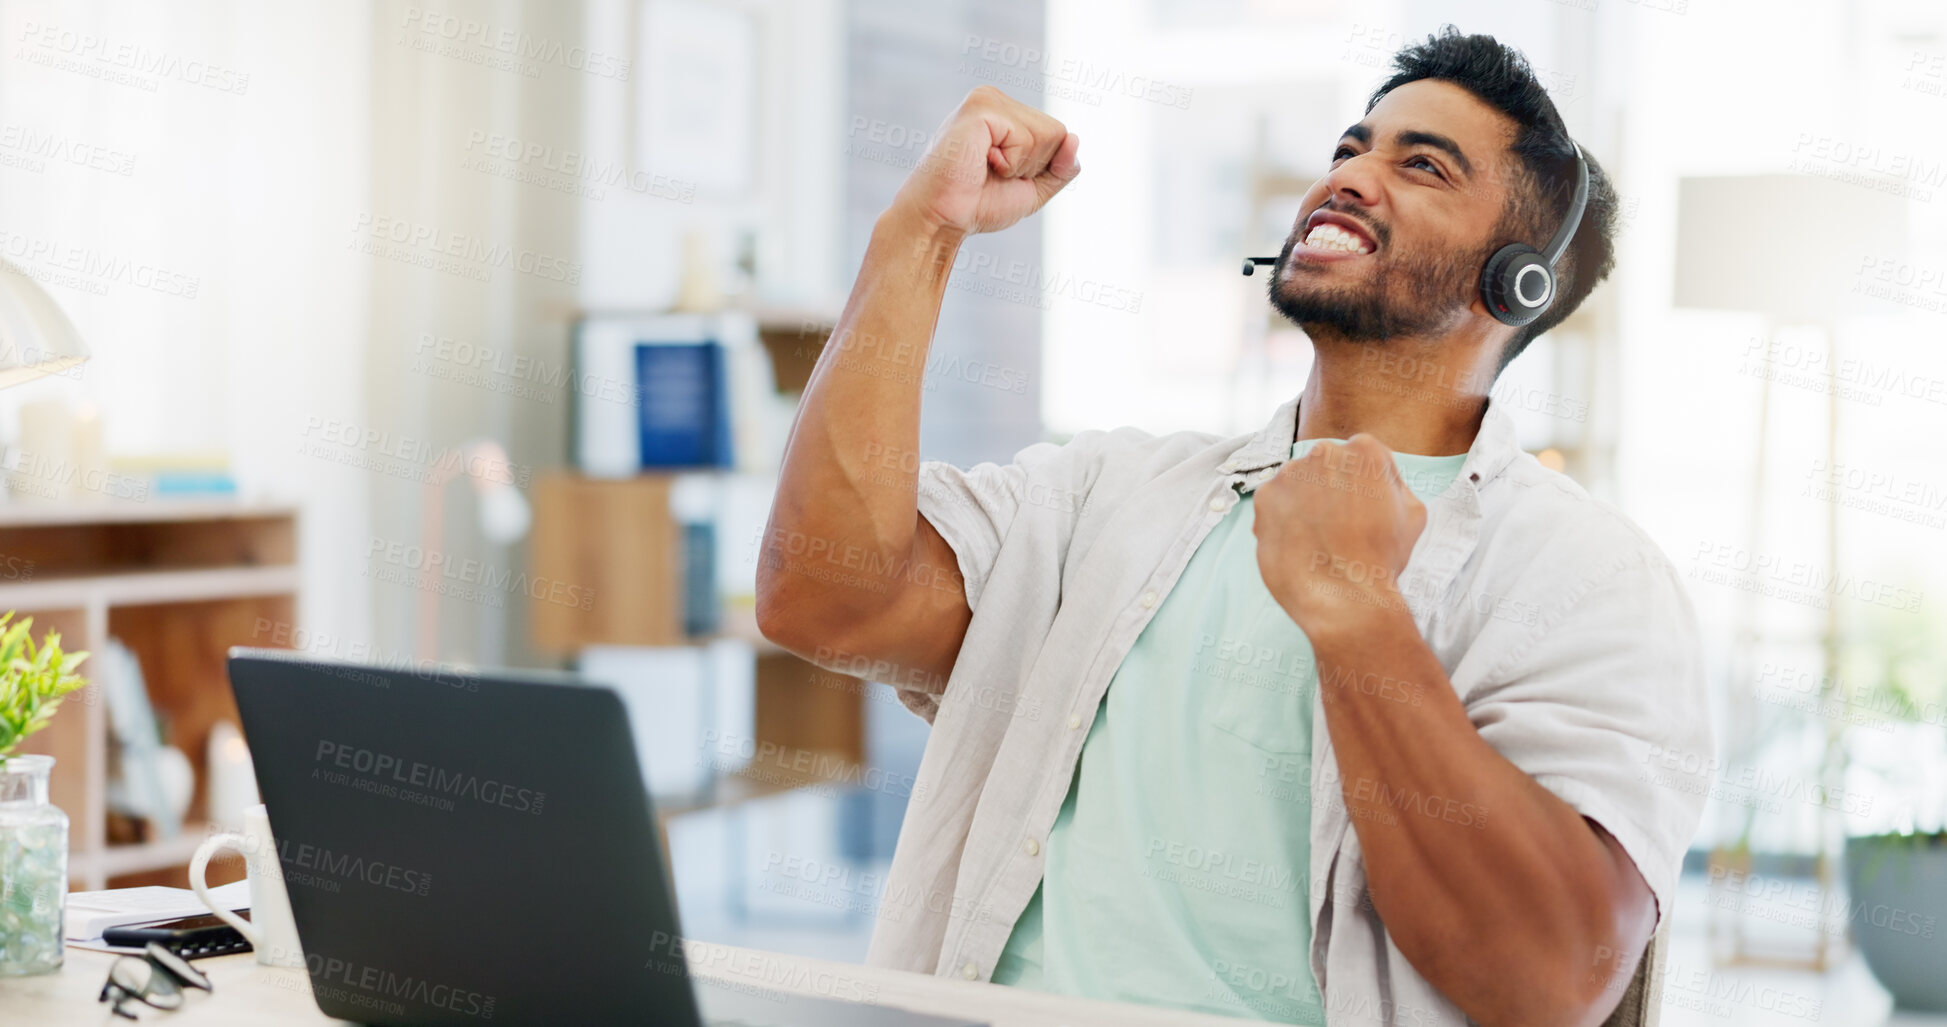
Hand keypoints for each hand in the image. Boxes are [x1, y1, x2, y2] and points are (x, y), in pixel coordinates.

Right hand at [888, 85, 1080, 237]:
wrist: (942, 219)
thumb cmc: (978, 204)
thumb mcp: (1032, 188)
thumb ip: (1061, 167)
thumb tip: (1075, 138)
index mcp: (1005, 112)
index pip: (1058, 134)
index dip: (1040, 167)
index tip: (1002, 176)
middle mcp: (996, 99)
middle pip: (1057, 132)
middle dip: (1033, 166)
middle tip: (992, 173)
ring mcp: (987, 99)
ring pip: (1047, 134)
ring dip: (1020, 165)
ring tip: (985, 167)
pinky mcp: (981, 108)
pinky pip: (1026, 138)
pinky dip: (1010, 162)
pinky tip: (981, 161)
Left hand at [1251, 434, 1427, 636]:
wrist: (1344, 596)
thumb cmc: (1382, 558)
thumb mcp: (1413, 513)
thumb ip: (1393, 484)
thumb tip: (1378, 479)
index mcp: (1365, 450)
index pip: (1361, 458)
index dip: (1362, 487)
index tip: (1361, 510)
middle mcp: (1324, 452)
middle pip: (1326, 467)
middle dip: (1331, 490)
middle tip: (1338, 526)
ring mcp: (1290, 473)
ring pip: (1297, 484)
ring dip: (1304, 504)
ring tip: (1317, 540)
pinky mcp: (1264, 498)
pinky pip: (1273, 505)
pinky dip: (1281, 521)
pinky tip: (1298, 544)